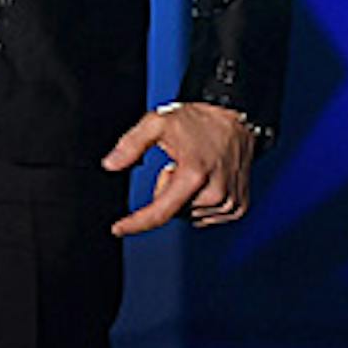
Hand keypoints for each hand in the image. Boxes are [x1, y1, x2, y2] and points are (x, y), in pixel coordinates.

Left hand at [101, 101, 257, 236]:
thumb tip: (110, 164)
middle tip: (178, 165)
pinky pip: (206, 217)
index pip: (160, 211)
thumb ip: (131, 145)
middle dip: (167, 190)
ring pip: (188, 214)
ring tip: (195, 169)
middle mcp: (214, 193)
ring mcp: (229, 203)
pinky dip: (199, 202)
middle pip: (172, 210)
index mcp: (193, 175)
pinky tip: (207, 180)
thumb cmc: (198, 120)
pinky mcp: (238, 208)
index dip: (136, 223)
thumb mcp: (157, 123)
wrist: (235, 119)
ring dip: (184, 196)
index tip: (118, 229)